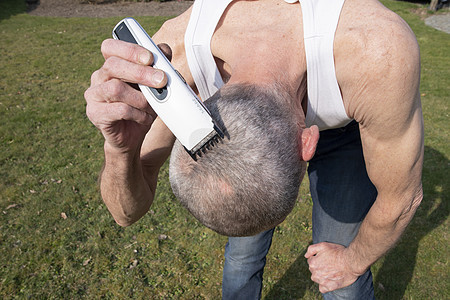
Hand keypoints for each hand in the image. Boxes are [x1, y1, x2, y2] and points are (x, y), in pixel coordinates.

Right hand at [84, 39, 167, 153]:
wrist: (132, 136)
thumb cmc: (141, 107)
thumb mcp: (153, 86)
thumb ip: (158, 66)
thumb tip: (164, 49)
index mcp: (111, 65)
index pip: (110, 47)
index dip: (129, 49)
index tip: (150, 58)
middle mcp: (99, 77)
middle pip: (113, 65)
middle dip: (141, 72)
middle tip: (161, 80)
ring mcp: (94, 95)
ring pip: (115, 88)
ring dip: (140, 98)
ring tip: (151, 106)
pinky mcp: (95, 113)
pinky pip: (118, 109)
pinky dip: (137, 114)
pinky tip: (145, 118)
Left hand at [305, 242, 362, 292]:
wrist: (351, 262)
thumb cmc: (338, 252)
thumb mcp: (323, 245)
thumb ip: (311, 249)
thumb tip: (306, 256)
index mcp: (313, 263)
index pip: (311, 260)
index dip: (318, 258)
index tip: (326, 257)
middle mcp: (315, 273)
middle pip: (313, 269)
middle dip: (319, 266)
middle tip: (329, 263)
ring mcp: (321, 281)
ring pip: (317, 278)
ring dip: (321, 275)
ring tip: (331, 271)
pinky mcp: (329, 287)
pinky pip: (322, 288)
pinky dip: (325, 285)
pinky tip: (331, 280)